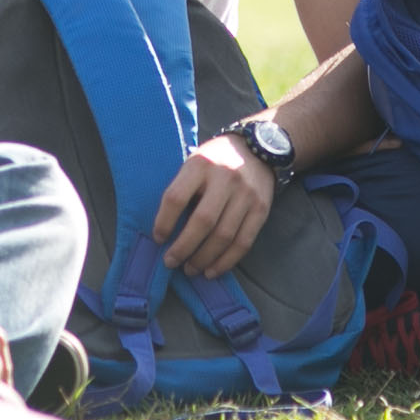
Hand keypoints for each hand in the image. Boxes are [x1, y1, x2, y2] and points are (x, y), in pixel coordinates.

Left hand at [154, 134, 275, 278]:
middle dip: (183, 247)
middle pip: (202, 221)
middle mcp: (225, 178)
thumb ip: (183, 188)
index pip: (176, 198)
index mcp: (200, 165)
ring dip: (204, 258)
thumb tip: (165, 228)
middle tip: (171, 262)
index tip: (158, 238)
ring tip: (190, 269)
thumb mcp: (195, 162)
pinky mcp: (261, 209)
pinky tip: (212, 270)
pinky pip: (243, 242)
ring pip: (223, 236)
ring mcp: (246, 195)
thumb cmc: (216, 160)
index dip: (164, 222)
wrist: (258, 149)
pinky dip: (226, 261)